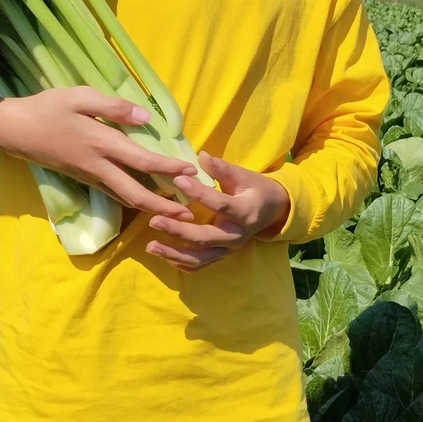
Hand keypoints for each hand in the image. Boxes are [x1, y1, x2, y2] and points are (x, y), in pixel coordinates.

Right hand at [0, 86, 196, 220]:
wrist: (15, 130)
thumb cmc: (49, 108)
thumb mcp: (81, 96)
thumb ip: (114, 107)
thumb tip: (146, 117)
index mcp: (101, 143)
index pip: (142, 161)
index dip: (168, 169)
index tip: (191, 172)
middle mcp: (98, 166)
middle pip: (136, 194)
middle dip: (164, 206)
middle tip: (189, 213)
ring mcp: (90, 176)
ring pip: (125, 198)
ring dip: (151, 207)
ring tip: (174, 211)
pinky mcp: (84, 179)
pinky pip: (114, 194)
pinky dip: (134, 200)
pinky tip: (146, 199)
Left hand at [145, 152, 290, 271]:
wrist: (271, 211)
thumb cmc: (254, 189)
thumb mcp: (243, 175)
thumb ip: (222, 169)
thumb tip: (201, 156)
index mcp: (245, 212)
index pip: (220, 204)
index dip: (199, 193)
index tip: (178, 180)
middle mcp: (236, 236)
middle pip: (205, 237)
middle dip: (178, 230)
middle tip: (154, 220)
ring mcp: (228, 250)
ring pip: (199, 258)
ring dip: (174, 254)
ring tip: (150, 246)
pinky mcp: (221, 256)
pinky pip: (200, 265)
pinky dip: (181, 263)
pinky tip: (163, 255)